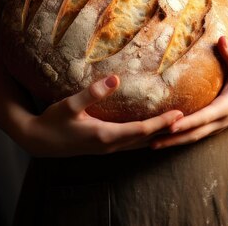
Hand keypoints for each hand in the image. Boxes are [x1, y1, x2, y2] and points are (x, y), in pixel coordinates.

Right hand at [21, 74, 183, 156]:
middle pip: (145, 139)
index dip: (162, 122)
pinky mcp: (103, 146)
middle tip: (189, 119)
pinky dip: (145, 137)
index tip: (180, 114)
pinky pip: (131, 143)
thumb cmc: (53, 121)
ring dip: (158, 135)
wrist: (38, 141)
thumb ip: (92, 92)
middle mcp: (109, 145)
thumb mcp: (69, 104)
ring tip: (177, 125)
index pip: (142, 130)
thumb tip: (114, 78)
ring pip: (139, 144)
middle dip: (167, 129)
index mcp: (105, 135)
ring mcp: (107, 148)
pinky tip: (151, 131)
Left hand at [151, 36, 227, 148]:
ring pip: (193, 138)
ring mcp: (217, 127)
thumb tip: (221, 38)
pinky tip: (165, 138)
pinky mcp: (214, 127)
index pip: (203, 117)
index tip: (170, 125)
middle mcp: (220, 121)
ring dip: (174, 142)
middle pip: (194, 134)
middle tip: (151, 142)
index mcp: (225, 107)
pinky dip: (180, 138)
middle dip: (173, 139)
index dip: (187, 122)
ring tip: (152, 144)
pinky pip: (196, 135)